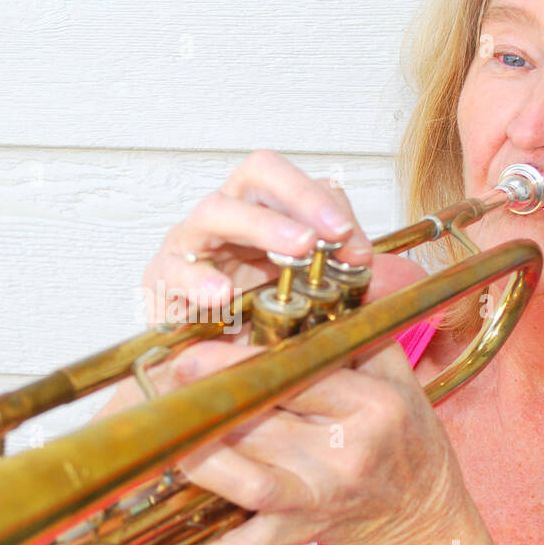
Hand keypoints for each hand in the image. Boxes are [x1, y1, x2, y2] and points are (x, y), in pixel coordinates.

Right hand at [140, 150, 375, 325]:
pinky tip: (224, 296)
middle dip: (301, 199)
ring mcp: (190, 241)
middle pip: (259, 173)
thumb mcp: (304, 300)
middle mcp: (227, 215)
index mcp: (264, 213)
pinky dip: (201, 279)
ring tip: (297, 250)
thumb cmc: (250, 327)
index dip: (331, 207)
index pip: (300, 185)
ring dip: (262, 226)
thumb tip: (383, 268)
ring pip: (217, 210)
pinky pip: (176, 268)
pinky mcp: (160, 277)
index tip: (358, 250)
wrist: (200, 371)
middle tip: (332, 234)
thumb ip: (338, 278)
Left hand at [167, 318, 469, 544]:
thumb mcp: (397, 378)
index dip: (236, 364)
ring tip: (167, 441)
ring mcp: (321, 498)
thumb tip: (321, 278)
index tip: (191, 353)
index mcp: (370, 406)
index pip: (294, 376)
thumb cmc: (404, 440)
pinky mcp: (303, 533)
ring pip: (249, 483)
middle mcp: (345, 454)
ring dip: (201, 464)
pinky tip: (183, 534)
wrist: (424, 517)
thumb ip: (357, 331)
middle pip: (262, 426)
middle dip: (206, 408)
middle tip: (161, 389)